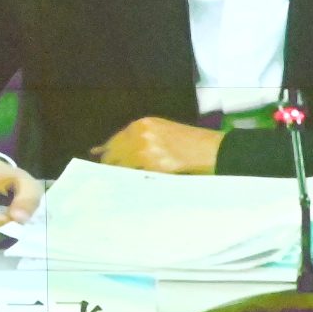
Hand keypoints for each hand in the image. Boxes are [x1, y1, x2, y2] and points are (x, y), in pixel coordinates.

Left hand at [97, 116, 226, 173]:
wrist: (212, 150)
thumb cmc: (190, 143)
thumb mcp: (162, 132)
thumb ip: (138, 139)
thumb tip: (104, 150)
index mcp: (143, 124)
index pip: (114, 140)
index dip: (106, 152)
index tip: (101, 161)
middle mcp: (140, 134)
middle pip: (113, 154)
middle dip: (112, 166)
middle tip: (110, 178)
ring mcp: (145, 150)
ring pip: (121, 167)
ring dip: (122, 176)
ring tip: (123, 185)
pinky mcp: (152, 165)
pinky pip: (134, 177)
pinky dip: (133, 182)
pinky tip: (135, 187)